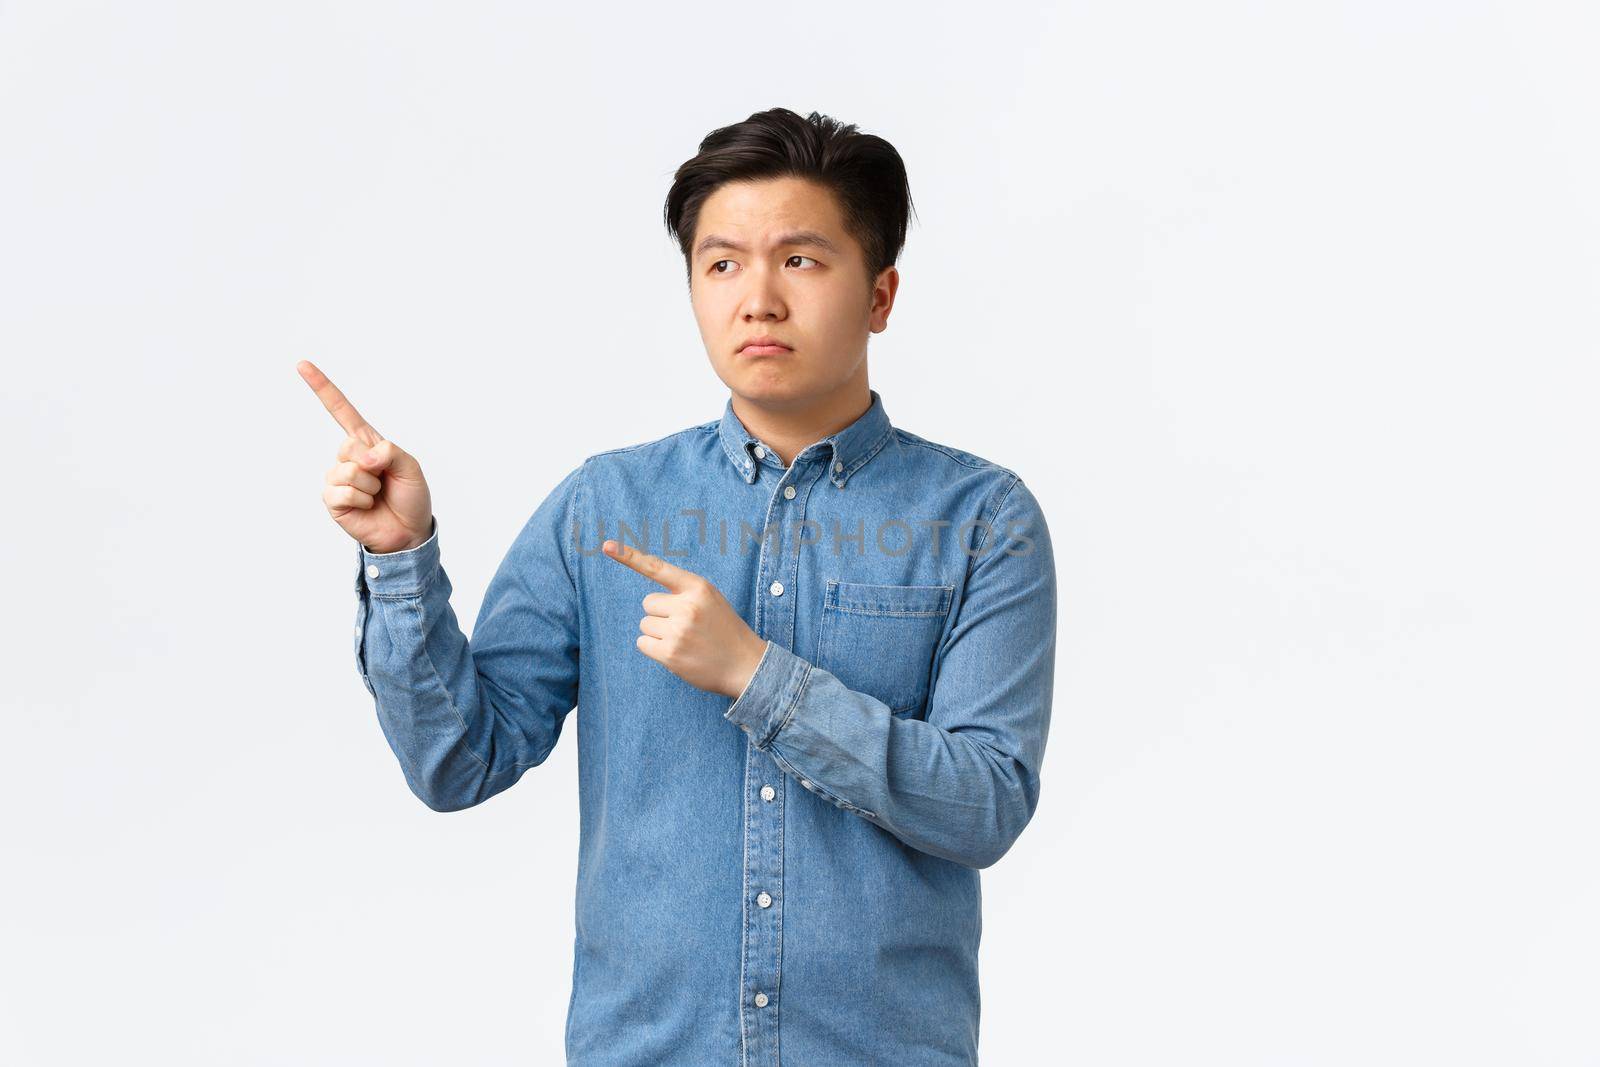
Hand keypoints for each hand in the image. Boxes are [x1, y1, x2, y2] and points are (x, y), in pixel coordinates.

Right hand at [297, 359, 434, 553]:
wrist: (408, 532)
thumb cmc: (411, 497)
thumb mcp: (411, 468)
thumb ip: (391, 452)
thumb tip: (365, 457)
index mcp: (366, 443)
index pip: (341, 411)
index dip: (322, 388)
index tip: (302, 364)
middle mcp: (348, 457)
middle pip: (348, 446)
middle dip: (373, 465)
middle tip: (384, 481)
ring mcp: (337, 478)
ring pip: (348, 471)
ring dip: (370, 487)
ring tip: (377, 496)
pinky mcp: (332, 500)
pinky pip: (342, 491)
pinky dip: (361, 500)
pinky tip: (367, 507)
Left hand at [603, 539, 768, 698]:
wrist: (746, 665)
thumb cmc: (724, 630)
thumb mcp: (710, 600)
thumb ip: (684, 592)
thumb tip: (649, 599)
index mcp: (698, 587)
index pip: (657, 568)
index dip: (630, 556)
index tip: (607, 546)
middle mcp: (687, 606)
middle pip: (648, 603)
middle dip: (660, 614)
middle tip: (685, 626)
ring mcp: (678, 630)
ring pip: (645, 624)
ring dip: (658, 633)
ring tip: (685, 640)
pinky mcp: (670, 653)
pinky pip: (642, 643)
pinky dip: (654, 649)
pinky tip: (676, 653)